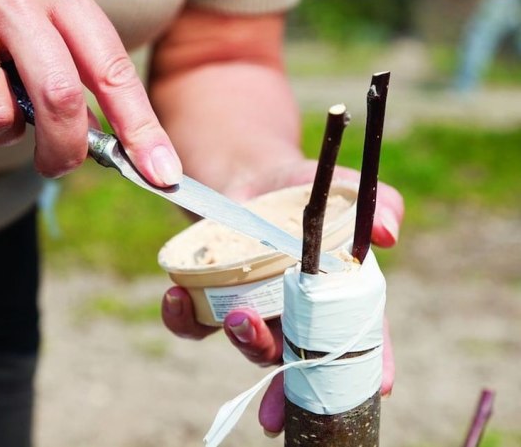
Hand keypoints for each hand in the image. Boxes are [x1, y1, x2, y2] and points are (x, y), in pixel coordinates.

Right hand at [0, 0, 182, 182]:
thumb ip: (74, 72)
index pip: (113, 71)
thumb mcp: (48, 19)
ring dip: (2, 133)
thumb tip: (102, 142)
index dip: (142, 129)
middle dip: (65, 150)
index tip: (162, 173)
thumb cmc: (3, 1)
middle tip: (58, 164)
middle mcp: (18, 1)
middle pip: (59, 97)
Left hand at [161, 160, 402, 433]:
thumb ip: (376, 204)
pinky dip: (184, 317)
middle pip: (302, 362)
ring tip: (237, 318)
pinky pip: (195, 324)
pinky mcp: (212, 300)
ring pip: (251, 347)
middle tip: (281, 368)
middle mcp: (297, 318)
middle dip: (294, 382)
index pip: (361, 342)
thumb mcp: (343, 189)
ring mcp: (254, 312)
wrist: (252, 177)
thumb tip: (387, 231)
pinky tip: (177, 295)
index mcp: (337, 299)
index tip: (379, 386)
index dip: (372, 367)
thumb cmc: (305, 189)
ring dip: (245, 343)